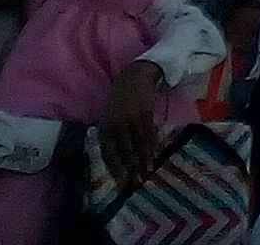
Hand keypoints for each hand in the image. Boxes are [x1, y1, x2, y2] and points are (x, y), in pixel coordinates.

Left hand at [97, 64, 173, 184]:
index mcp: (105, 126)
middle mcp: (116, 124)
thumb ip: (112, 134)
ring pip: (138, 144)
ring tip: (147, 173)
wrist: (134, 77)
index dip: (114, 167)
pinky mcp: (144, 113)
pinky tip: (154, 156)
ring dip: (143, 160)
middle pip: (124, 151)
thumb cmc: (121, 100)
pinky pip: (148, 134)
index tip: (121, 181)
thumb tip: (117, 157)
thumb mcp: (110, 116)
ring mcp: (130, 118)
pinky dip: (152, 146)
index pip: (108, 152)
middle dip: (130, 168)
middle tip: (136, 183)